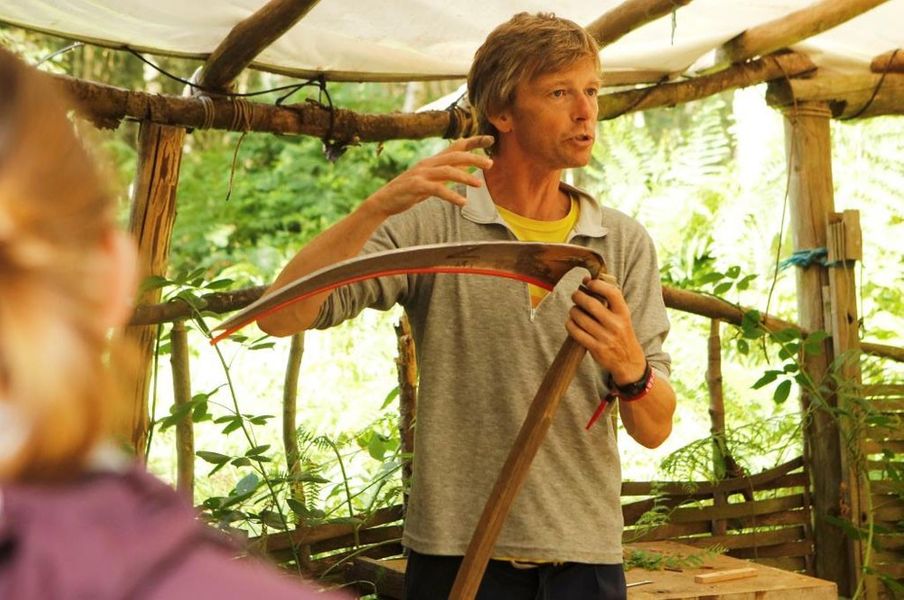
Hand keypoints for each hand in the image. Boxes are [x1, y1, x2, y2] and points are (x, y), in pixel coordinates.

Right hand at [364, 135, 493, 217]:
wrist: (384, 201)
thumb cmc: (409, 191)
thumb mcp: (430, 180)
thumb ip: (446, 174)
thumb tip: (465, 168)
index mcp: (432, 161)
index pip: (455, 146)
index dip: (473, 141)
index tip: (490, 139)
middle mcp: (428, 164)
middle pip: (455, 156)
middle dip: (474, 158)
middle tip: (490, 164)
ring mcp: (421, 174)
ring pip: (448, 171)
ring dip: (465, 177)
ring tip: (479, 185)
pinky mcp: (416, 187)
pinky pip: (437, 189)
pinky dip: (451, 196)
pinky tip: (462, 202)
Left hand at [566, 277, 646, 383]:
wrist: (629, 362)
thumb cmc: (622, 334)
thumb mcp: (623, 317)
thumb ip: (609, 301)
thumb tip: (587, 279)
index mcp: (624, 314)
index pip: (612, 293)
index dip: (597, 284)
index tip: (588, 282)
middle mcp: (616, 324)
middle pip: (591, 304)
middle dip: (578, 296)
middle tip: (575, 295)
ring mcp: (605, 337)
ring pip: (580, 318)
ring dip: (573, 311)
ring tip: (574, 310)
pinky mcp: (596, 348)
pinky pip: (576, 332)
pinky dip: (570, 324)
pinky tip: (571, 322)